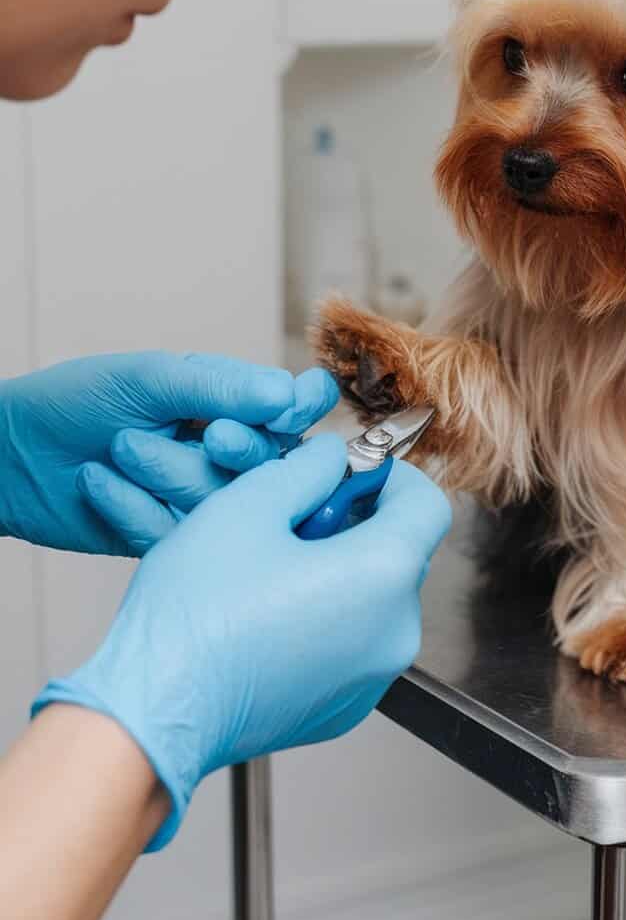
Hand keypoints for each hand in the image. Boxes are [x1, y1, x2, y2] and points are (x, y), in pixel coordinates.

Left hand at [0, 352, 297, 554]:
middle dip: (242, 449)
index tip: (286, 409)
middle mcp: (227, 452)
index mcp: (232, 401)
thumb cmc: (77, 401)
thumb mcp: (151, 378)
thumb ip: (222, 387)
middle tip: (213, 436)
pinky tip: (100, 485)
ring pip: (228, 501)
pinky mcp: (171, 540)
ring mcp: (202, 499)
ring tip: (120, 449)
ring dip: (171, 473)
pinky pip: (182, 535)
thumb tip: (290, 395)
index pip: (298, 404)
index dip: (303, 408)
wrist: (9, 455)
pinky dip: (136, 507)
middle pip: (274, 461)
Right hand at [33, 436, 451, 848]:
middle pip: (400, 552)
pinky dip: (325, 618)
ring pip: (374, 599)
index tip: (352, 473)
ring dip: (337, 571)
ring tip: (270, 567)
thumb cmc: (195, 618)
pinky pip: (352, 643)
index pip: (427, 505)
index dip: (391, 478)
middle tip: (294, 516)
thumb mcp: (249, 505)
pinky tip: (267, 613)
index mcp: (383, 576)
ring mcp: (370, 679)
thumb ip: (309, 468)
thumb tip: (333, 459)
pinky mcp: (342, 708)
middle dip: (356, 524)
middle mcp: (394, 634)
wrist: (155, 713)